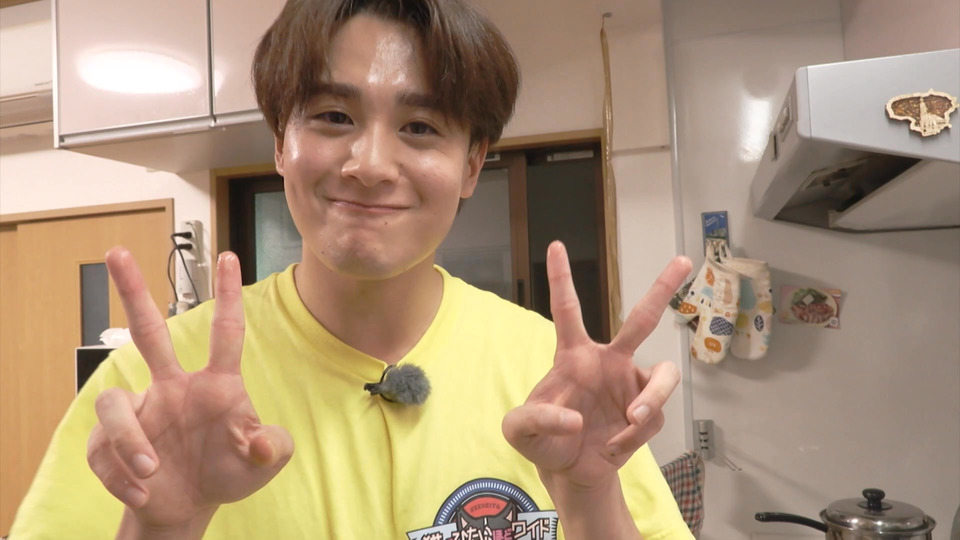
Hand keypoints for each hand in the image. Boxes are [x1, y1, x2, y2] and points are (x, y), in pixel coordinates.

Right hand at [88, 248, 293, 532]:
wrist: (190, 507)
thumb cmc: (229, 473)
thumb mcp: (261, 464)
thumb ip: (272, 449)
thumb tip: (263, 443)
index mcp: (216, 385)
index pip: (225, 333)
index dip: (227, 296)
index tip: (229, 257)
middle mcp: (174, 386)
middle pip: (149, 331)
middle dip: (132, 290)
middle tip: (117, 251)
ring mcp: (141, 410)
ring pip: (115, 404)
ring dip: (130, 442)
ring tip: (152, 472)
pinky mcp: (111, 439)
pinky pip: (104, 449)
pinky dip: (121, 475)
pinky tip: (141, 491)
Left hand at [502, 241, 690, 489]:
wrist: (569, 472)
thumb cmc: (543, 441)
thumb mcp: (520, 430)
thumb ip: (534, 418)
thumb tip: (575, 417)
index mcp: (574, 355)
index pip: (566, 310)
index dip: (560, 278)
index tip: (555, 245)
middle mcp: (608, 362)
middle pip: (641, 320)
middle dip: (663, 288)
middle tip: (683, 259)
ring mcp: (631, 386)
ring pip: (665, 374)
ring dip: (653, 398)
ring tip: (633, 419)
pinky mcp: (646, 414)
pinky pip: (652, 418)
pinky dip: (632, 437)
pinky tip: (612, 446)